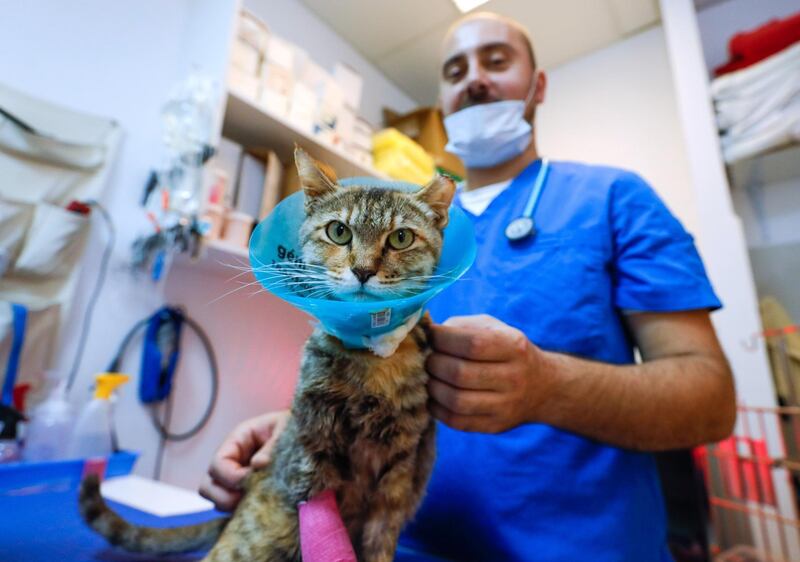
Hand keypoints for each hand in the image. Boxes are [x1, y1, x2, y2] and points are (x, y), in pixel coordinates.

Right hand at [199, 410, 289, 510]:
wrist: (310, 437)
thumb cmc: (296, 426)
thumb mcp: (286, 428)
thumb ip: (273, 445)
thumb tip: (258, 465)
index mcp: (238, 440)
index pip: (218, 464)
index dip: (230, 477)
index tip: (251, 481)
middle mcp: (233, 461)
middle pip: (208, 486)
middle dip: (224, 497)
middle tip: (249, 498)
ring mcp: (238, 479)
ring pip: (218, 501)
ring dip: (233, 506)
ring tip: (256, 503)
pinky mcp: (248, 493)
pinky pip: (234, 510)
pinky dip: (243, 513)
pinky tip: (262, 508)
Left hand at [426, 315, 548, 432]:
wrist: (543, 387)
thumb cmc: (506, 350)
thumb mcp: (493, 328)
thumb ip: (461, 327)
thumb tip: (425, 334)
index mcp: (513, 345)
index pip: (471, 343)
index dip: (442, 339)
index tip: (430, 336)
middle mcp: (514, 377)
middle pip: (460, 374)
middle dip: (434, 364)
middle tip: (427, 359)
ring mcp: (506, 405)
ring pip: (456, 401)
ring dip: (433, 388)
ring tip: (430, 378)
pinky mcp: (495, 426)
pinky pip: (457, 421)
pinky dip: (437, 409)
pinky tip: (435, 397)